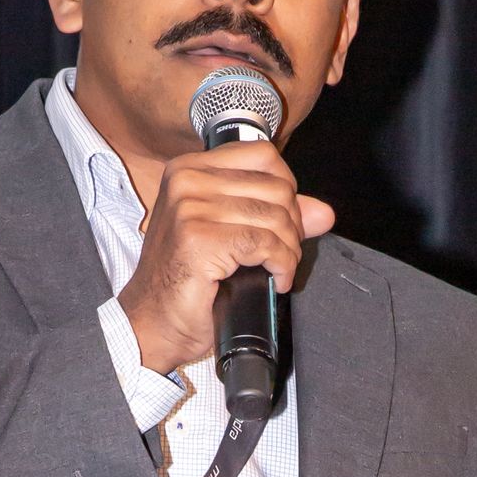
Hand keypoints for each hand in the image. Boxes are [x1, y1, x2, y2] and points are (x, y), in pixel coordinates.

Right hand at [120, 141, 335, 376]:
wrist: (152, 322)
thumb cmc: (185, 281)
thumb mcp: (230, 236)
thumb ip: (275, 216)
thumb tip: (324, 213)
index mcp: (189, 169)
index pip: (263, 154)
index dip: (287, 187)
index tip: (284, 221)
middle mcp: (186, 180)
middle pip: (275, 186)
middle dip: (293, 225)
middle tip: (283, 254)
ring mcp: (190, 208)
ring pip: (275, 216)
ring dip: (289, 250)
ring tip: (279, 270)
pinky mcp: (199, 239)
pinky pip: (265, 243)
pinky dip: (281, 265)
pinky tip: (276, 280)